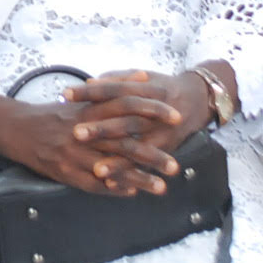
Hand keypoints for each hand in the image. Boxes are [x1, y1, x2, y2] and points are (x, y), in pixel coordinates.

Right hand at [0, 95, 163, 196]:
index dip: (152, 111)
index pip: (127, 105)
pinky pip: (94, 184)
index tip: (176, 117)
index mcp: (90, 109)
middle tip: (176, 165)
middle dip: (153, 155)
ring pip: (113, 168)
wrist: (17, 128)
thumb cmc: (54, 112)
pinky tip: (132, 193)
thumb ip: (113, 87)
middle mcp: (85, 132)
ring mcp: (76, 154)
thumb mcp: (83, 96)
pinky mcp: (66, 173)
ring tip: (162, 187)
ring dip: (139, 179)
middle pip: (124, 142)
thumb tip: (143, 76)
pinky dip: (114, 189)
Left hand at [62, 69, 208, 166]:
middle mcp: (153, 112)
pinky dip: (130, 175)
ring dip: (118, 160)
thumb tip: (88, 82)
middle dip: (101, 129)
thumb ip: (115, 80)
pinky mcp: (165, 148)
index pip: (112, 89)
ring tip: (97, 170)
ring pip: (137, 147)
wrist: (197, 99)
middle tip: (76, 133)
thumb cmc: (159, 88)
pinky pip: (146, 165)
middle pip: (124, 120)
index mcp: (143, 89)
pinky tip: (112, 184)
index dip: (90, 92)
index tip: (65, 94)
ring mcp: (161, 132)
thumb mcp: (140, 78)